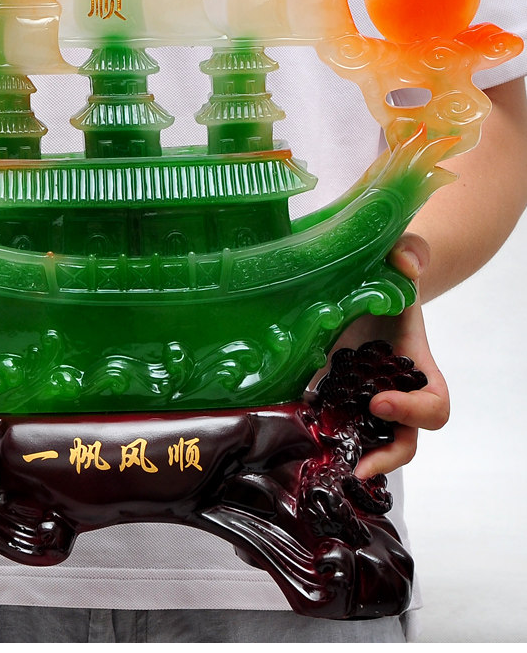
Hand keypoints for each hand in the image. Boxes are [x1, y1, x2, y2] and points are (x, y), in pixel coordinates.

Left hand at [333, 233, 449, 478]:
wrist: (362, 286)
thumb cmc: (388, 280)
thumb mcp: (399, 263)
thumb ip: (409, 255)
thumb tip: (404, 263)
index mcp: (415, 366)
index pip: (434, 405)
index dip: (414, 410)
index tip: (379, 401)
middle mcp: (393, 391)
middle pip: (404, 440)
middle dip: (386, 456)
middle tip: (358, 465)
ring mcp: (361, 398)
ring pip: (365, 441)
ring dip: (348, 455)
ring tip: (321, 463)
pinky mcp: (331, 395)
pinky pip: (327, 423)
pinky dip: (313, 432)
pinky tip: (288, 433)